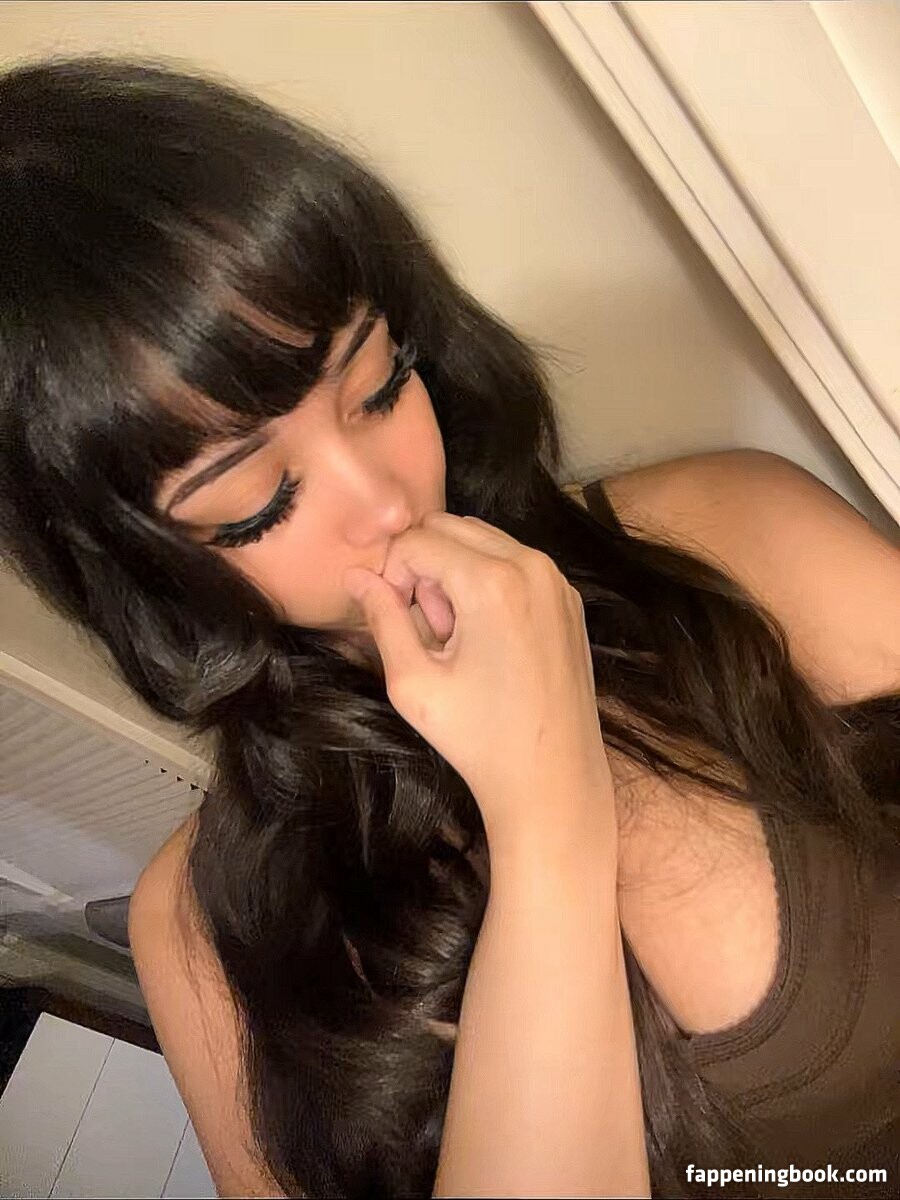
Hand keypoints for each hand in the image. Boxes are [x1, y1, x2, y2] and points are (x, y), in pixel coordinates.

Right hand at [344, 513, 610, 844]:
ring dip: (455, 572)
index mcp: (493, 582)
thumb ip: (381, 617)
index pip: (416, 540)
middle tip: (429, 630)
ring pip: (482, 540)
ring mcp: (557, 580)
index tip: (400, 623)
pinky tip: (488, 640)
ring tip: (458, 637)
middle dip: (425, 567)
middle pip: (450, 527)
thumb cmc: (479, 738)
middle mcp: (532, 566)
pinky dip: (488, 582)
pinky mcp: (569, 598)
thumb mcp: (412, 681)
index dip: (392, 576)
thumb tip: (356, 576)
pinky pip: (514, 562)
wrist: (553, 778)